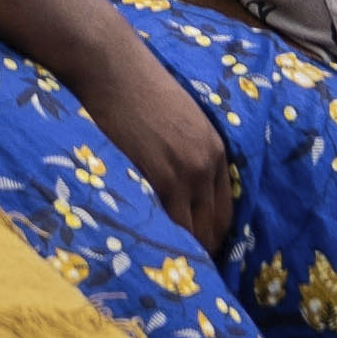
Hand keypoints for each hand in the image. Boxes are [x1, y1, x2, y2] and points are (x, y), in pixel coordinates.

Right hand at [82, 43, 243, 250]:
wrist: (111, 65)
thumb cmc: (134, 87)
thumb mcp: (176, 120)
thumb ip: (183, 152)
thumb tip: (172, 185)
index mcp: (216, 149)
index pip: (224, 212)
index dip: (212, 237)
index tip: (197, 255)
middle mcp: (208, 163)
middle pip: (214, 227)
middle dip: (200, 252)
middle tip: (181, 272)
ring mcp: (187, 171)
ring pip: (193, 231)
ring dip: (181, 253)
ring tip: (163, 270)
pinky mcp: (161, 174)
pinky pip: (169, 222)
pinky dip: (164, 241)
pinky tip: (150, 253)